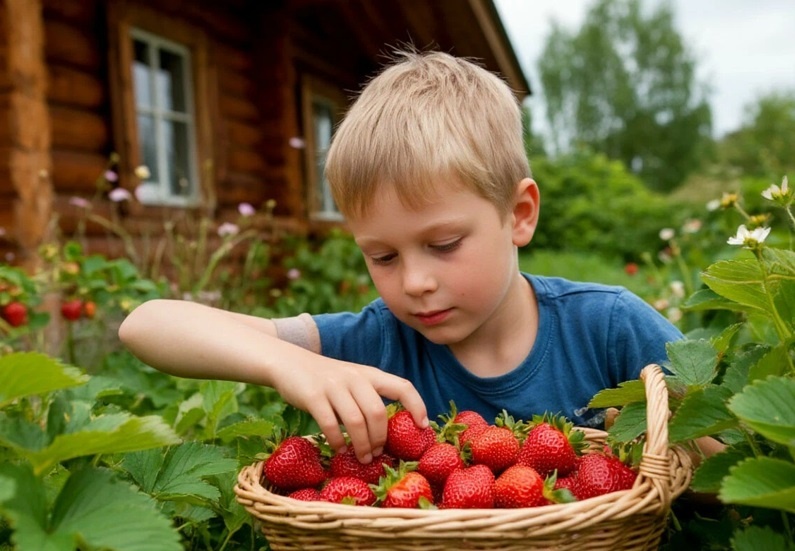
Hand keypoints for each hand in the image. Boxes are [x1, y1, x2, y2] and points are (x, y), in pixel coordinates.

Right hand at [272, 357, 427, 463]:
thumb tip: (387, 431)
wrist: (288, 362)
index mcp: (369, 374)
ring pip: (356, 421)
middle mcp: (355, 378)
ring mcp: (333, 386)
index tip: (423, 426)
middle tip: (378, 454)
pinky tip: (340, 449)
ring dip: (362, 445)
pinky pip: (330, 424)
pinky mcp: (313, 396)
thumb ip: (368, 398)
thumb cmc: (325, 379)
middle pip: (377, 412)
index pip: (402, 386)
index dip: (417, 405)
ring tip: (362, 458)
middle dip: (381, 438)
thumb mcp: (352, 381)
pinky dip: (337, 441)